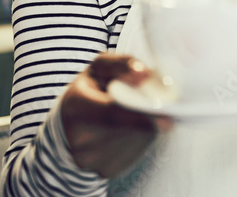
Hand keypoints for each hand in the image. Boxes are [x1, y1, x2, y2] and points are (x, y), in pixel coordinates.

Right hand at [60, 53, 171, 177]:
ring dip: (145, 126)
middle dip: (148, 115)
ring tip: (131, 116)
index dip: (142, 112)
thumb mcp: (100, 68)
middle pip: (132, 128)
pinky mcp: (105, 172)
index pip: (114, 112)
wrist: (68, 128)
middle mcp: (80, 138)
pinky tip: (127, 131)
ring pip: (138, 141)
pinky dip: (139, 141)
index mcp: (75, 106)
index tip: (168, 114)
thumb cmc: (89, 91)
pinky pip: (136, 154)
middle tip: (151, 103)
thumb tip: (145, 74)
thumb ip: (122, 64)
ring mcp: (91, 159)